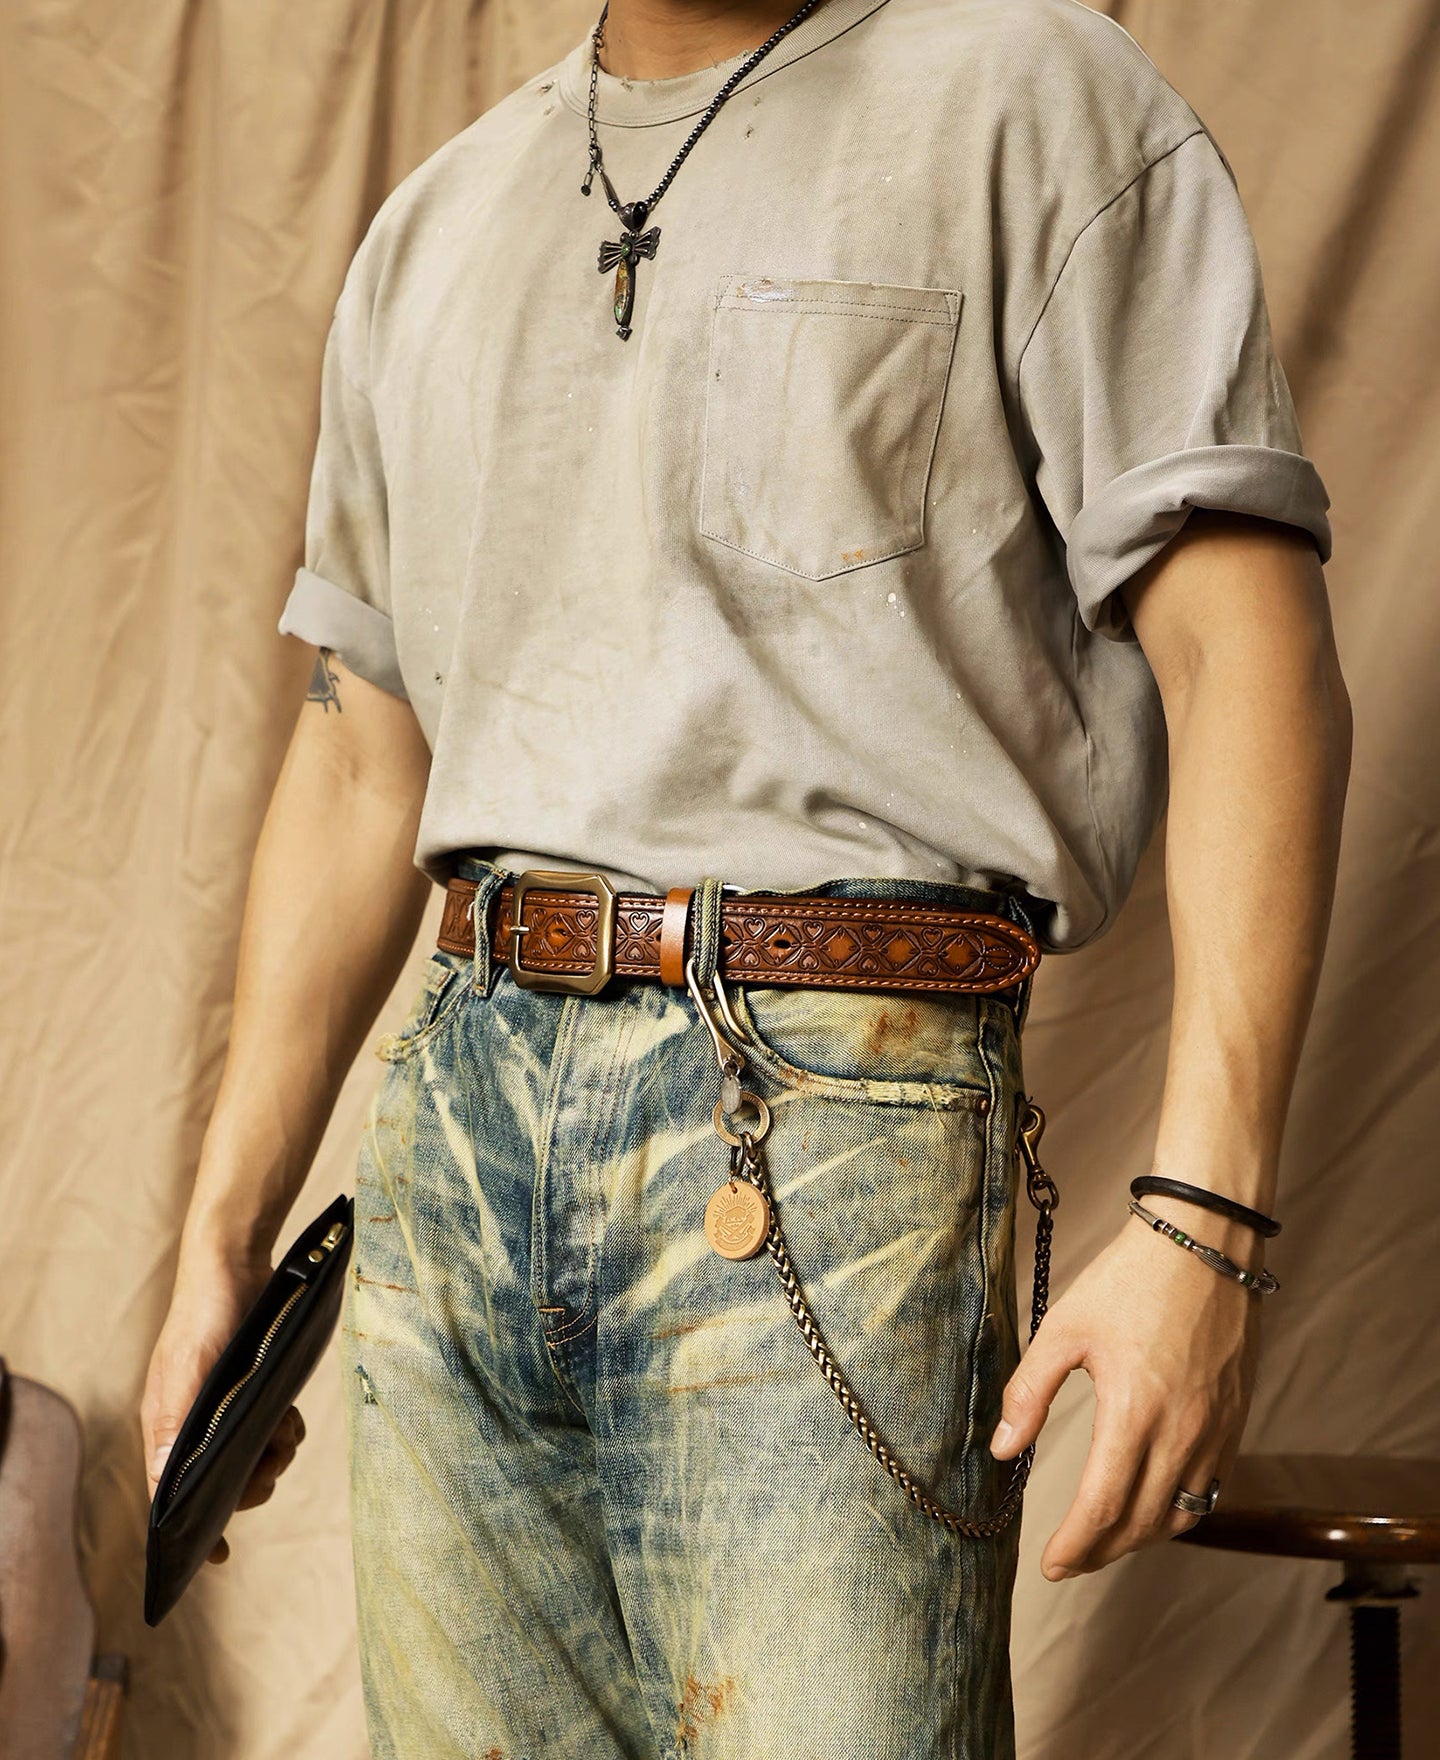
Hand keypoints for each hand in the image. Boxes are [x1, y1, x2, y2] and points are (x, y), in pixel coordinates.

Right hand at [142, 1247, 307, 1564]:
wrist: (236, 1263)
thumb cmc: (204, 1315)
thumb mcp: (188, 1371)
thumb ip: (175, 1429)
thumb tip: (163, 1492)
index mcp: (166, 1428)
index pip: (172, 1495)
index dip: (195, 1529)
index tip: (220, 1557)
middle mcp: (191, 1424)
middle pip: (222, 1483)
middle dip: (253, 1483)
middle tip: (273, 1462)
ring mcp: (223, 1408)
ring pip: (252, 1459)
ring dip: (275, 1456)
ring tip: (286, 1433)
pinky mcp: (252, 1391)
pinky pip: (271, 1430)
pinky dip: (284, 1431)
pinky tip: (290, 1415)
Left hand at [990, 1205, 1263, 1578]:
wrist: (1204, 1244)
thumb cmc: (1128, 1280)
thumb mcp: (1063, 1328)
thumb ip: (1030, 1392)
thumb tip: (1003, 1450)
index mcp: (1134, 1412)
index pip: (1102, 1508)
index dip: (1074, 1546)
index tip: (1049, 1563)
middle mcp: (1182, 1433)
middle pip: (1140, 1524)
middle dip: (1100, 1552)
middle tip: (1067, 1560)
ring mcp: (1216, 1431)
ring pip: (1179, 1515)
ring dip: (1139, 1538)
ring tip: (1103, 1539)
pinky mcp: (1234, 1420)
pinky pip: (1208, 1489)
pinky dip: (1176, 1511)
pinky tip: (1148, 1503)